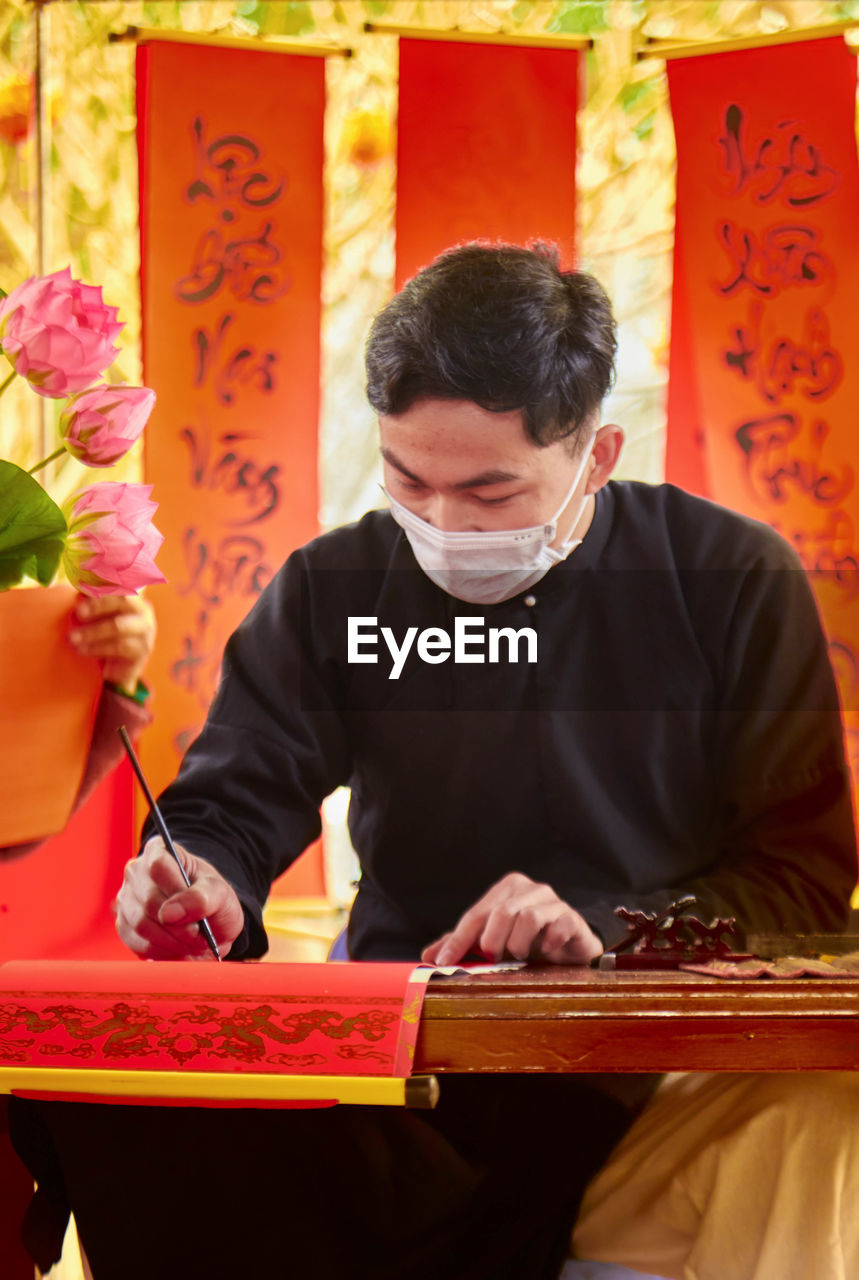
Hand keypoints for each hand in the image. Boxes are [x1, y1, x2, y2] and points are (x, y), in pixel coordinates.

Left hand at [68, 593, 155, 692]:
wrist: (116, 670)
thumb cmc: (105, 637)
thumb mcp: (97, 617)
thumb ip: (90, 603)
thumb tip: (79, 593)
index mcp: (132, 598)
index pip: (120, 585)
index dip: (103, 585)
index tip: (81, 591)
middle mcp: (143, 612)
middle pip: (124, 600)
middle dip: (98, 605)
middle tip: (78, 613)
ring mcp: (145, 632)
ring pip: (118, 626)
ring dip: (92, 632)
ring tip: (72, 638)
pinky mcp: (141, 651)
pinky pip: (119, 647)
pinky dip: (97, 648)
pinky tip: (82, 650)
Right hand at [115, 837, 244, 959]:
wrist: (208, 922)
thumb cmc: (212, 900)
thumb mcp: (219, 894)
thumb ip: (200, 898)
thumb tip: (168, 914)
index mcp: (159, 851)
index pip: (158, 866)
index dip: (177, 890)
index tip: (196, 911)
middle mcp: (136, 872)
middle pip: (150, 900)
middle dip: (180, 924)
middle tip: (201, 934)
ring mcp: (126, 900)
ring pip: (142, 925)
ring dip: (173, 940)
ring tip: (194, 943)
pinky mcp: (124, 927)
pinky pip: (139, 944)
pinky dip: (164, 951)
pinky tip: (179, 948)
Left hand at [420, 872, 602, 966]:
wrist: (570, 945)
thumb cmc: (527, 940)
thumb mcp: (492, 940)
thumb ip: (462, 944)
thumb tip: (428, 956)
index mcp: (507, 888)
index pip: (475, 915)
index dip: (458, 940)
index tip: (445, 962)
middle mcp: (530, 889)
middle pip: (501, 912)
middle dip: (491, 941)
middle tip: (492, 958)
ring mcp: (553, 901)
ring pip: (528, 917)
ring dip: (519, 943)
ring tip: (519, 954)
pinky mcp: (571, 918)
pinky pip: (559, 925)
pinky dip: (548, 941)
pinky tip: (544, 950)